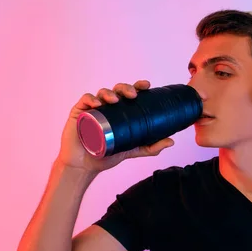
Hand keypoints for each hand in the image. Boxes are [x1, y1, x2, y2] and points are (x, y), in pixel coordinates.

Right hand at [56, 80, 174, 173]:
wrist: (85, 165)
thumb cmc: (107, 154)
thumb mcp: (133, 150)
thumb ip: (151, 147)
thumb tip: (172, 141)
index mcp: (121, 112)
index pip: (130, 95)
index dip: (138, 87)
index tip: (147, 85)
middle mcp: (108, 107)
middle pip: (117, 90)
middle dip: (125, 88)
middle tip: (133, 95)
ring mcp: (94, 109)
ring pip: (102, 93)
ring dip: (109, 93)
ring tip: (115, 100)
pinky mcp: (79, 112)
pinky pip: (85, 101)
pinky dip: (91, 99)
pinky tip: (97, 104)